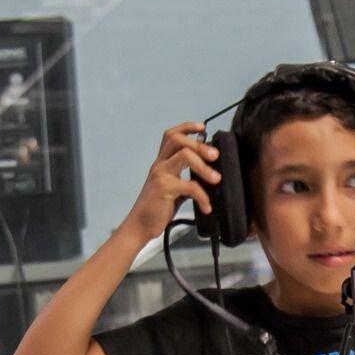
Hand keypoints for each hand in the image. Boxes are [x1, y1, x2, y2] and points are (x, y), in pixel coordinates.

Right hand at [121, 124, 221, 241]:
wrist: (139, 226)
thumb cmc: (156, 209)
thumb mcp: (173, 189)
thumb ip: (186, 179)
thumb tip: (210, 175)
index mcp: (162, 162)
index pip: (171, 135)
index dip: (187, 127)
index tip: (203, 128)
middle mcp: (159, 165)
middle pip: (178, 140)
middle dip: (199, 144)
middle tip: (215, 155)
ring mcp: (160, 175)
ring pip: (184, 155)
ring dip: (204, 165)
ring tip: (216, 179)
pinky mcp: (164, 189)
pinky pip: (189, 186)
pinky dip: (202, 196)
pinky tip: (207, 207)